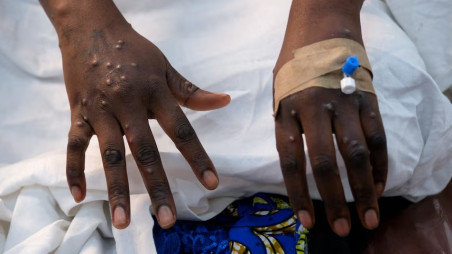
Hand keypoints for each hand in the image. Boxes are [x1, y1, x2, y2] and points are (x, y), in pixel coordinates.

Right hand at [40, 0, 229, 228]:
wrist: (91, 27)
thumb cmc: (134, 50)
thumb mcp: (166, 67)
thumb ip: (192, 91)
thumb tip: (225, 101)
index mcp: (155, 92)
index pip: (182, 131)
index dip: (198, 158)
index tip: (211, 184)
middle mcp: (128, 103)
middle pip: (145, 150)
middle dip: (157, 186)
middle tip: (168, 219)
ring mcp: (100, 110)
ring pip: (108, 155)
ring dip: (116, 189)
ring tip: (122, 220)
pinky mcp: (78, 112)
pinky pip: (74, 145)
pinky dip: (73, 170)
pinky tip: (80, 196)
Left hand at [274, 0, 386, 235]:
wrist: (321, 26)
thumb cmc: (295, 65)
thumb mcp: (278, 93)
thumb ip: (287, 126)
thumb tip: (297, 165)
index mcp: (286, 110)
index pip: (290, 161)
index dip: (298, 194)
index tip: (306, 220)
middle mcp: (314, 109)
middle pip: (325, 163)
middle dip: (335, 200)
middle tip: (342, 228)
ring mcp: (343, 102)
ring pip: (357, 154)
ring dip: (364, 189)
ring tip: (368, 216)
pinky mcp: (366, 97)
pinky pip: (377, 136)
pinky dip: (380, 164)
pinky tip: (380, 185)